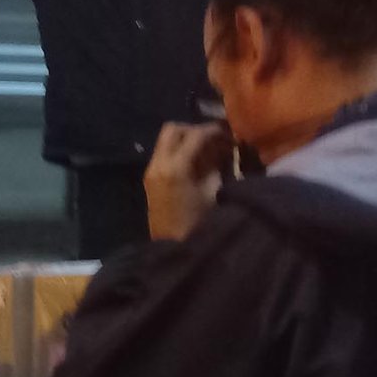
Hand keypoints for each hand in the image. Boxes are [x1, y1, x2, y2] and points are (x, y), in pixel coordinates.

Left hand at [144, 122, 231, 241]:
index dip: (212, 130)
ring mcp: (151, 170)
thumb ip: (215, 164)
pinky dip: (178, 151)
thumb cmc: (197, 222)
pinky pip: (163, 154)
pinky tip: (196, 161)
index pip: (194, 135)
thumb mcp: (212, 191)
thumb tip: (221, 147)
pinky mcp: (149, 178)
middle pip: (172, 130)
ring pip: (165, 140)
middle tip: (212, 139)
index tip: (227, 131)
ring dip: (185, 139)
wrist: (171, 246)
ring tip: (206, 149)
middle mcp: (158, 164)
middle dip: (193, 130)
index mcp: (175, 168)